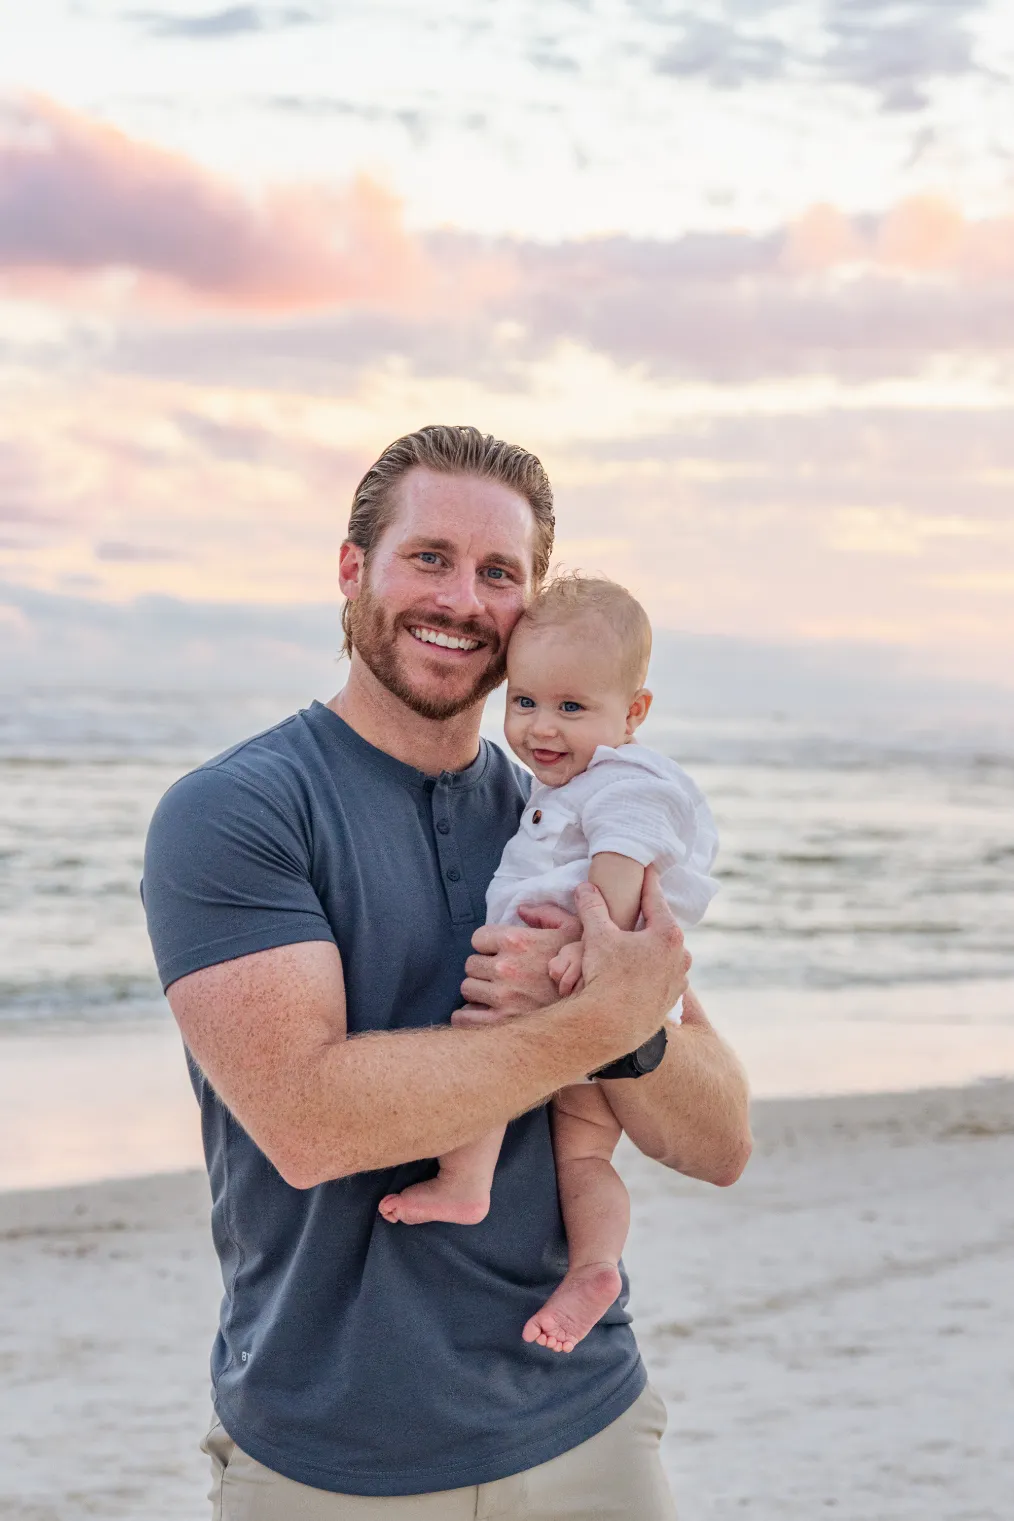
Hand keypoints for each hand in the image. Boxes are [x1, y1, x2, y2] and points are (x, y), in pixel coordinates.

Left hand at [452, 902, 581, 1025]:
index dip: (487, 945)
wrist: (594, 1009)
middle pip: (470, 964)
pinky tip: (485, 1013)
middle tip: (498, 975)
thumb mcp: (573, 930)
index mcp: (517, 941)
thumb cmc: (582, 967)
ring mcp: (501, 996)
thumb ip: (547, 914)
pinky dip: (471, 1015)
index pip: (477, 938)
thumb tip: (521, 910)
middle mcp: (505, 968)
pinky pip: (465, 1017)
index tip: (498, 953)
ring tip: (494, 994)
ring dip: (478, 991)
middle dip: (483, 969)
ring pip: (468, 989)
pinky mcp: (501, 1022)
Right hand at [575, 867, 690, 1055]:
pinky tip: (636, 969)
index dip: (647, 880)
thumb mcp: (597, 936)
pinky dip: (651, 967)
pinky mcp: (672, 998)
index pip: (655, 897)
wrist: (610, 1028)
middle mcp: (680, 955)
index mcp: (667, 934)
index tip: (646, 867)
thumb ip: (593, 907)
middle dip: (647, 915)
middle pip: (661, 925)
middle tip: (635, 905)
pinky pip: (662, 974)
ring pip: (663, 952)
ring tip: (634, 940)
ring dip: (650, 944)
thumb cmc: (606, 979)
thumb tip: (585, 887)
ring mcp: (679, 979)